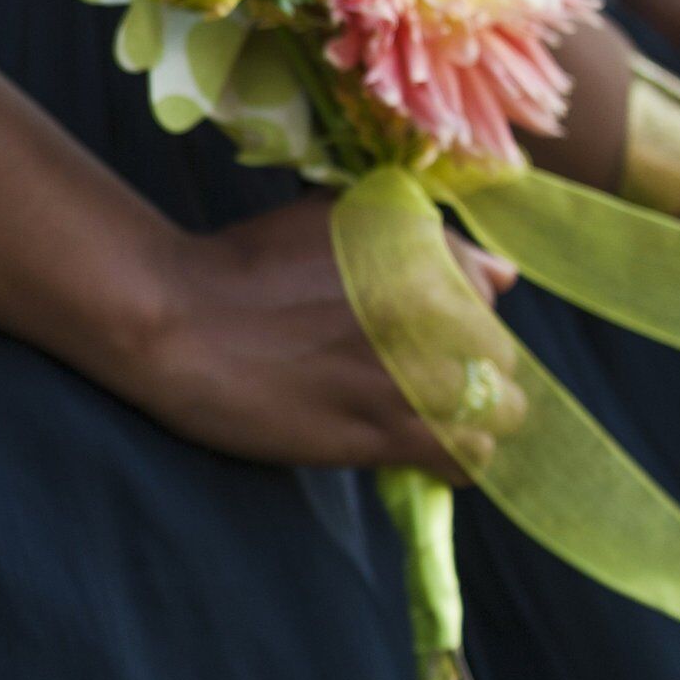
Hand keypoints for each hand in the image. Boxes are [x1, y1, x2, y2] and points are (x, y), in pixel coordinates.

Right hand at [115, 198, 512, 479]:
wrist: (177, 318)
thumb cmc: (244, 262)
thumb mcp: (335, 219)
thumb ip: (421, 239)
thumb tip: (502, 273)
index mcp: (423, 252)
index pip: (490, 294)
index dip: (457, 313)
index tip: (419, 326)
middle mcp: (432, 310)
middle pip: (498, 356)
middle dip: (467, 367)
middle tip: (411, 374)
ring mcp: (412, 374)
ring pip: (495, 413)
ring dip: (469, 417)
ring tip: (424, 417)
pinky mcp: (383, 433)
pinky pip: (463, 459)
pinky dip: (456, 460)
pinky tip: (425, 452)